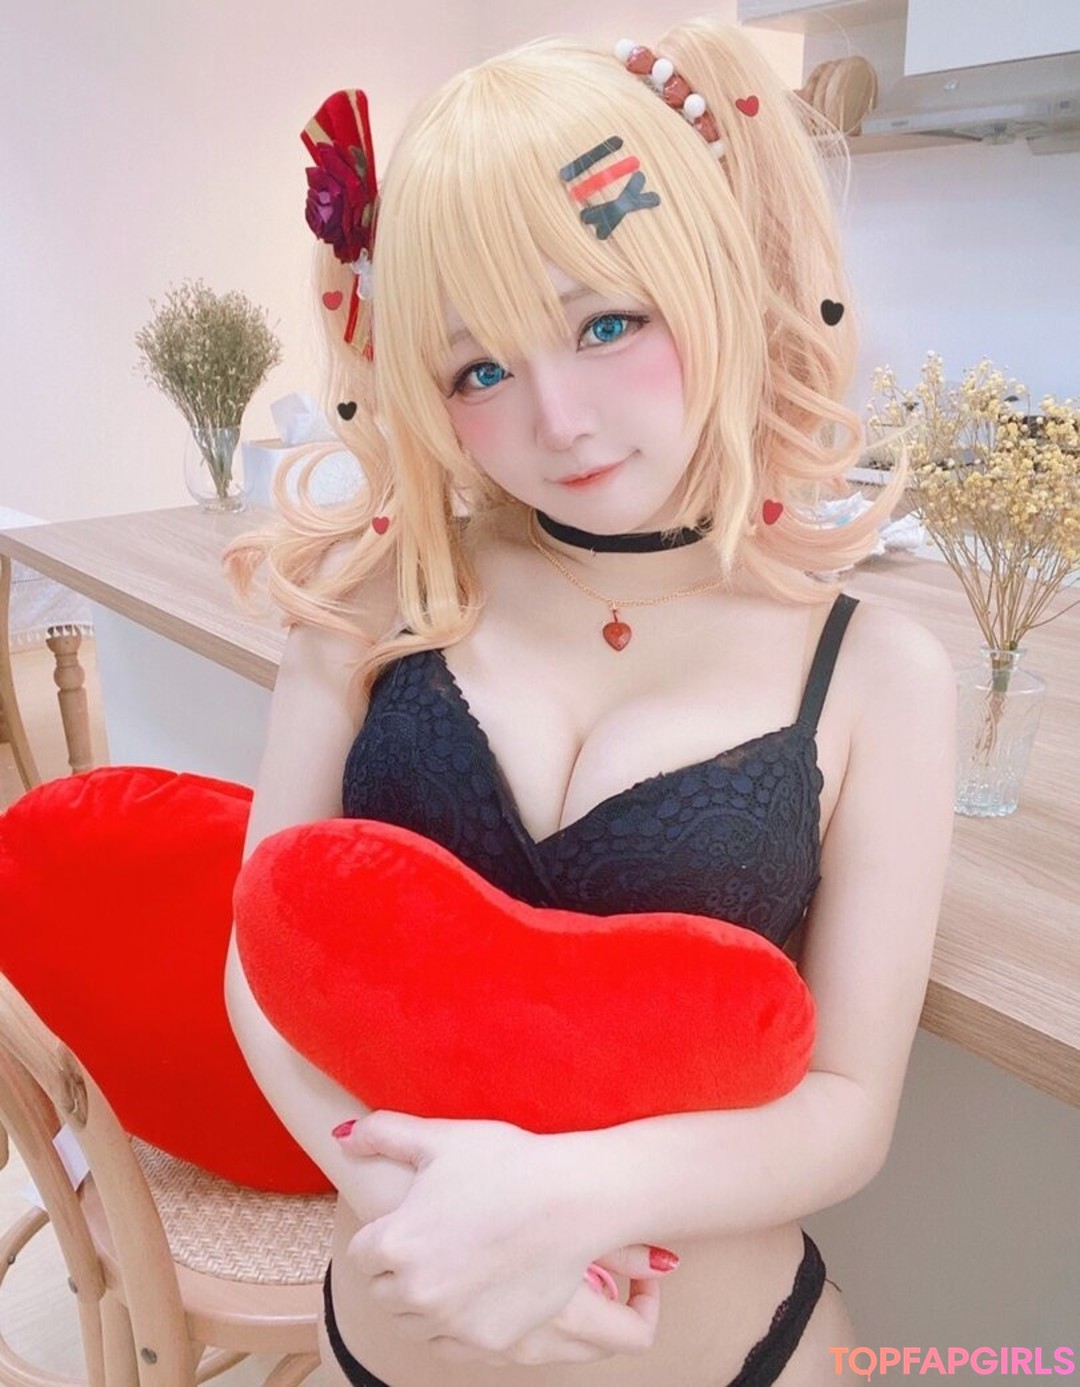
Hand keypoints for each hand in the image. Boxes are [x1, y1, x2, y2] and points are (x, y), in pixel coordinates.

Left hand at [335, 1110, 676, 1363]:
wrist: (571, 1199)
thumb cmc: (507, 1163)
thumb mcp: (442, 1139)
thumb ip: (384, 1134)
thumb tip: (344, 1137)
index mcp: (395, 1243)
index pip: (361, 1254)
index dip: (383, 1234)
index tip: (409, 1222)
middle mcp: (415, 1291)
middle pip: (382, 1292)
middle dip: (397, 1271)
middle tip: (431, 1244)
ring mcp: (451, 1322)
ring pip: (412, 1323)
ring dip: (421, 1301)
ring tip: (452, 1268)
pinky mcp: (486, 1341)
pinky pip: (448, 1346)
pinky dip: (452, 1326)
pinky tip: (473, 1295)